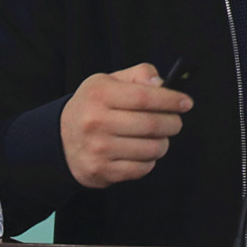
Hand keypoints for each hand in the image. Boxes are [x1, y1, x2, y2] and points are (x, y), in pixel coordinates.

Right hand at [60, 63, 192, 188]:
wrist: (59, 139)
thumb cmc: (93, 106)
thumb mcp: (108, 81)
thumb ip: (138, 75)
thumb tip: (161, 83)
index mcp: (99, 94)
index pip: (145, 97)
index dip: (171, 100)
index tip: (186, 103)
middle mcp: (96, 122)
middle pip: (152, 125)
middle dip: (173, 123)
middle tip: (175, 122)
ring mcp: (98, 149)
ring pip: (151, 149)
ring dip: (163, 143)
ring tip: (159, 137)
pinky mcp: (101, 171)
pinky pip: (141, 169)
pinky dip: (150, 160)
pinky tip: (143, 152)